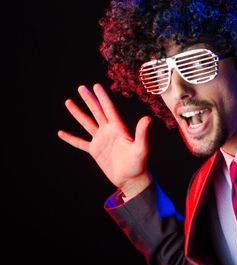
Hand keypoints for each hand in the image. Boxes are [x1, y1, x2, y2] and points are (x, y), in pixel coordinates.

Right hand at [58, 83, 151, 197]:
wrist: (131, 179)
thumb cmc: (138, 164)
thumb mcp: (141, 147)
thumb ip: (142, 133)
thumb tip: (147, 118)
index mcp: (118, 128)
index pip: (108, 109)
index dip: (102, 97)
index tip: (96, 85)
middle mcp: (108, 131)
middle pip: (96, 111)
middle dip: (89, 99)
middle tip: (81, 87)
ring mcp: (101, 140)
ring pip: (87, 123)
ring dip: (78, 113)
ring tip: (68, 102)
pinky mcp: (95, 151)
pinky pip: (80, 143)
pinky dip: (71, 138)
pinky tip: (61, 133)